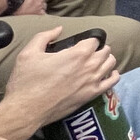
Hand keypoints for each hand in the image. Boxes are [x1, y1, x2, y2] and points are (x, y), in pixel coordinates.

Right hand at [3, 27, 119, 124]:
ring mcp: (93, 82)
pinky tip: (109, 73)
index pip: (95, 40)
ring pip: (111, 64)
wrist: (26, 109)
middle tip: (88, 51)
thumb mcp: (29, 53)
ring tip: (97, 60)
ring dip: (106, 59)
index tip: (82, 42)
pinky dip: (113, 75)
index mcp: (77, 54)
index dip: (89, 39)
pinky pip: (112, 82)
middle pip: (105, 51)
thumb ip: (45, 36)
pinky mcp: (92, 95)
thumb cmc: (26, 82)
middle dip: (98, 48)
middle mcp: (89, 66)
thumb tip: (59, 29)